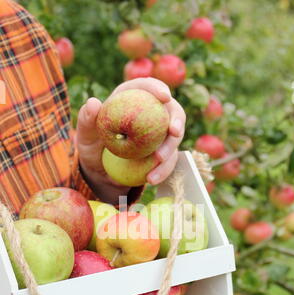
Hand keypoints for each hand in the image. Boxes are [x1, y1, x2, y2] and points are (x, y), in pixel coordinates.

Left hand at [76, 78, 185, 201]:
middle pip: (172, 111)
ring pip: (174, 138)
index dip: (159, 88)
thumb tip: (94, 102)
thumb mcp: (85, 134)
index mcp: (132, 98)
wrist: (101, 168)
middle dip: (177, 121)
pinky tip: (152, 178)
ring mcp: (159, 134)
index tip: (164, 97)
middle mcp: (151, 113)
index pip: (148, 87)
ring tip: (158, 161)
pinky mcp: (162, 152)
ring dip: (170, 150)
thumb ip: (86, 119)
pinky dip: (163, 170)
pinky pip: (168, 160)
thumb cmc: (93, 144)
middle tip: (174, 133)